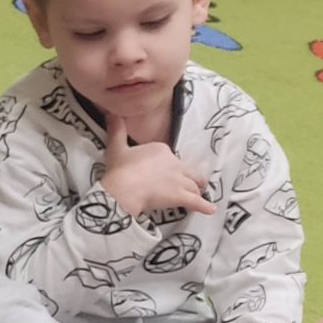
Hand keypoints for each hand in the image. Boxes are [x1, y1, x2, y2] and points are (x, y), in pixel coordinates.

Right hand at [99, 118, 215, 218]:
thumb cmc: (119, 169)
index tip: (162, 173)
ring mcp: (179, 180)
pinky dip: (205, 206)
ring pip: (194, 186)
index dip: (168, 167)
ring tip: (199, 197)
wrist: (123, 188)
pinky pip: (196, 202)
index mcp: (161, 150)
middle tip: (192, 185)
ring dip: (197, 192)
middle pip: (189, 172)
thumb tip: (111, 113)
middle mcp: (174, 163)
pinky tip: (210, 210)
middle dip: (192, 179)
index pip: (171, 158)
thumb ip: (117, 131)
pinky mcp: (180, 196)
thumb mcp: (116, 148)